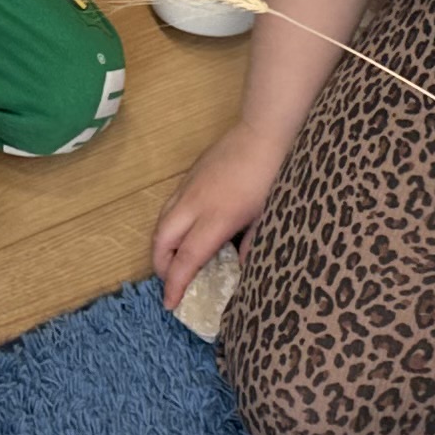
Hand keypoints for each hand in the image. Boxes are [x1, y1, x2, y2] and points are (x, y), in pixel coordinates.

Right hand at [151, 120, 285, 312]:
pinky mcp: (190, 175)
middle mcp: (195, 205)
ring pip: (161, 221)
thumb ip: (252, 245)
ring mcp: (189, 187)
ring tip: (174, 258)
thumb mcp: (268, 216)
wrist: (265, 132)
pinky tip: (185, 229)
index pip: (186, 260)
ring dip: (162, 245)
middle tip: (170, 281)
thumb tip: (241, 269)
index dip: (175, 284)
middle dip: (160, 266)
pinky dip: (170, 224)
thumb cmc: (274, 175)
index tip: (170, 303)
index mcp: (216, 219)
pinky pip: (170, 205)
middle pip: (162, 241)